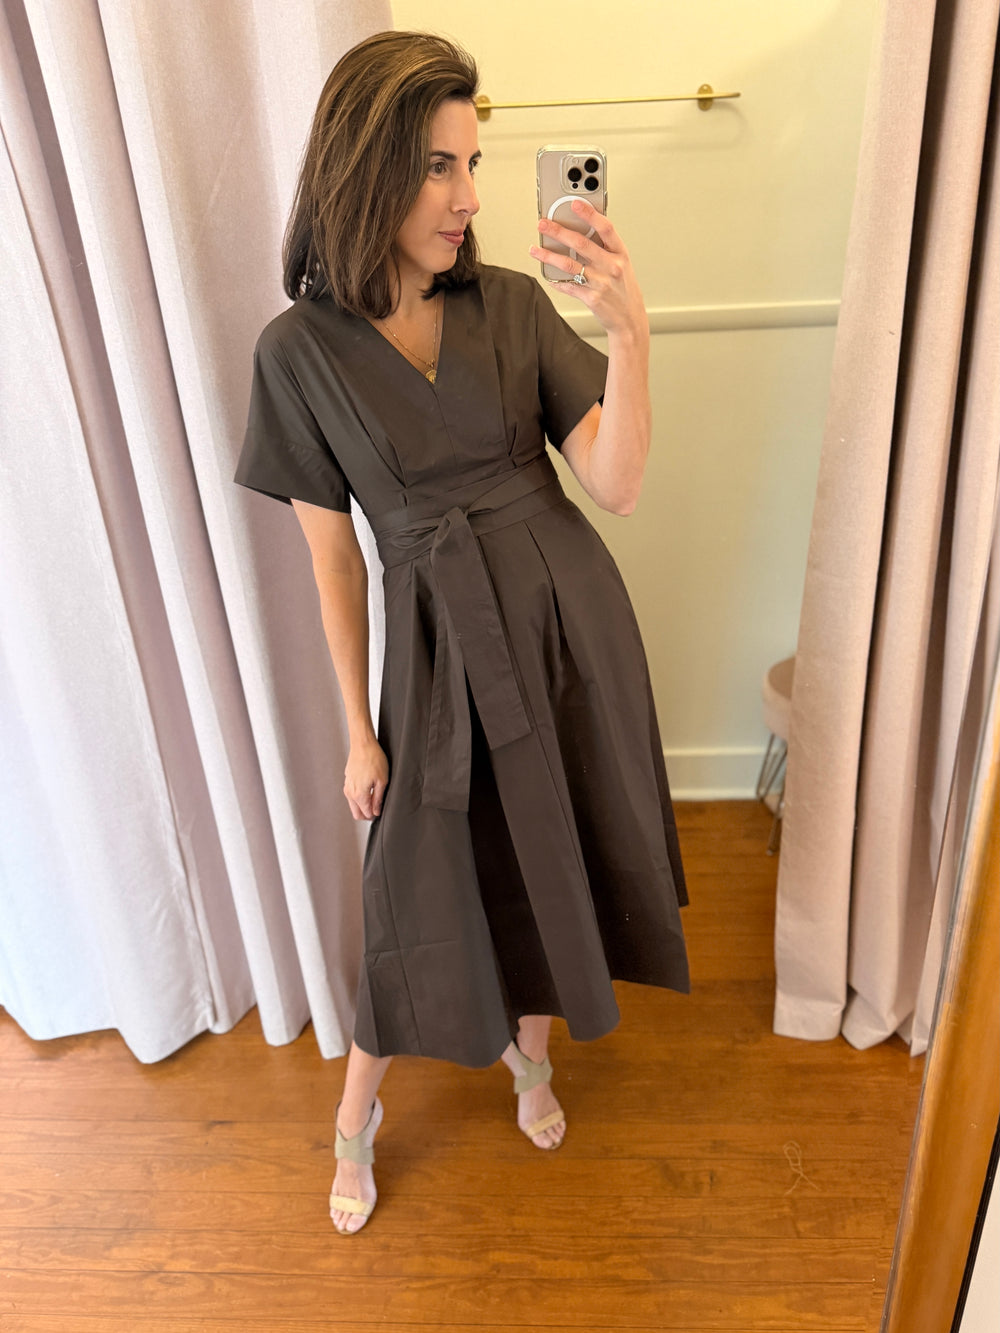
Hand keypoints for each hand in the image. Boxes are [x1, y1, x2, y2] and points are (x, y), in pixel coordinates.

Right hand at [344, 737, 388, 819]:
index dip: (375, 814)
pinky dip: (359, 797)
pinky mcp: (347, 781)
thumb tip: (376, 811)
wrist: (363, 744)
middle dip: (367, 814)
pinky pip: (352, 795)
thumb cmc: (374, 759)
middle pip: (357, 814)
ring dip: (363, 805)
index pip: (366, 814)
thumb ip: (378, 799)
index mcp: (359, 795)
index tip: (381, 810)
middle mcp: (350, 793)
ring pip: (353, 805)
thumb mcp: (382, 781)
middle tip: (378, 807)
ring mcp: (347, 787)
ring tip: (375, 796)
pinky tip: (368, 788)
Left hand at [529, 199, 645, 336]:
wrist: (630, 319)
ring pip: (569, 265)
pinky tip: (547, 274)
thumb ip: (605, 249)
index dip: (590, 214)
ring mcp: (601, 283)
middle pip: (581, 244)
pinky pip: (568, 286)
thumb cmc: (624, 290)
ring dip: (548, 256)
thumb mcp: (622, 265)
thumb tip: (580, 232)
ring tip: (535, 249)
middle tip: (543, 224)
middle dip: (558, 231)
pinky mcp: (591, 298)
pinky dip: (555, 280)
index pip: (605, 228)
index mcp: (620, 254)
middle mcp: (612, 266)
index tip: (575, 203)